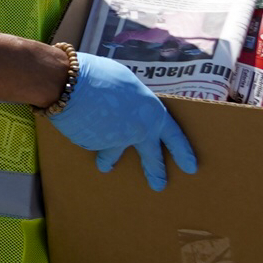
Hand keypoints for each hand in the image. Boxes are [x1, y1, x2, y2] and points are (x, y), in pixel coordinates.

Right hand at [48, 54, 200, 190]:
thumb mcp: (128, 83)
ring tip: (105, 168)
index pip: (174, 137)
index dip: (183, 152)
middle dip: (155, 172)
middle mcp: (138, 132)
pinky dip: (85, 132)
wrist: (71, 86)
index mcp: (153, 115)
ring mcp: (115, 142)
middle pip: (151, 157)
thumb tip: (128, 105)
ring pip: (112, 154)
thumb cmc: (102, 76)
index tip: (191, 167)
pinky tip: (78, 122)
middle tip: (159, 185)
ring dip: (108, 161)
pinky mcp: (92, 145)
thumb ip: (133, 99)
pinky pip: (90, 139)